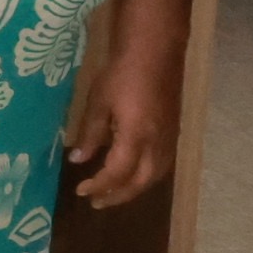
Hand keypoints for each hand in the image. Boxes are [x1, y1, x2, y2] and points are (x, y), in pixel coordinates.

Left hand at [67, 41, 178, 207]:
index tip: (80, 190)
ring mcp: (169, 138)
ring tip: (113, 192)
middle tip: (96, 201)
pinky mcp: (173, 131)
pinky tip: (134, 173)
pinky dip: (147, 176)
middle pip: (140, 182)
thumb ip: (90, 134)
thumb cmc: (122, 72)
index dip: (99, 186)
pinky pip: (162, 164)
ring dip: (133, 188)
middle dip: (118, 195)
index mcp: (136, 137)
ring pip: (155, 176)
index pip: (117, 174)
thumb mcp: (98, 102)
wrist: (155, 50)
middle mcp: (157, 143)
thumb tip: (78, 160)